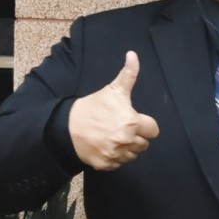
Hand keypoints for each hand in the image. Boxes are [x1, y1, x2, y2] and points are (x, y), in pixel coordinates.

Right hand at [68, 51, 159, 169]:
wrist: (65, 126)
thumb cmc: (93, 107)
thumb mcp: (113, 90)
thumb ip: (129, 75)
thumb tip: (133, 55)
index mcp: (132, 122)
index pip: (153, 130)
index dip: (144, 125)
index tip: (133, 121)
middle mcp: (126, 140)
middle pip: (144, 144)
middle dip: (136, 136)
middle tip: (121, 128)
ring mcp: (116, 154)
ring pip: (133, 155)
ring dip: (127, 148)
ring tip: (113, 136)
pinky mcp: (106, 164)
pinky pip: (120, 164)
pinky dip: (115, 157)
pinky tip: (106, 146)